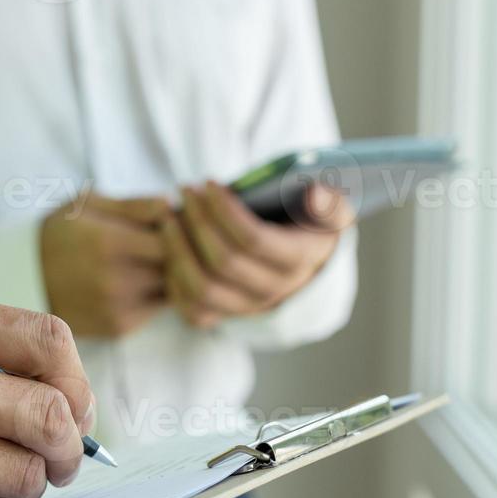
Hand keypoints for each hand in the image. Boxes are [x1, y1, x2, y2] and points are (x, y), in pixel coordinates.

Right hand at [40, 192, 171, 338]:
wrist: (23, 279)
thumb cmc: (60, 232)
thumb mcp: (88, 205)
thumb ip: (135, 205)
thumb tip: (174, 204)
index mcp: (108, 243)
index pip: (172, 238)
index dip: (179, 228)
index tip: (171, 221)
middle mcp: (115, 281)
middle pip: (176, 267)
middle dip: (179, 252)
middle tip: (172, 240)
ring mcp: (118, 309)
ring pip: (171, 290)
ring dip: (171, 274)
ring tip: (153, 257)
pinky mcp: (119, 328)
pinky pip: (156, 309)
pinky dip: (157, 293)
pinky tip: (140, 278)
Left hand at [163, 181, 353, 328]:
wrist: (301, 258)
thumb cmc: (308, 222)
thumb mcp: (328, 207)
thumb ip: (327, 200)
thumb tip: (315, 193)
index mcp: (298, 260)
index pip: (253, 240)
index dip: (225, 211)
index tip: (207, 183)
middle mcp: (273, 290)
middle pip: (223, 262)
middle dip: (197, 222)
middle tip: (184, 190)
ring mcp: (247, 307)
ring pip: (202, 289)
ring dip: (178, 250)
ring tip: (168, 215)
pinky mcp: (224, 315)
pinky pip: (191, 308)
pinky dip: (173, 278)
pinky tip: (169, 245)